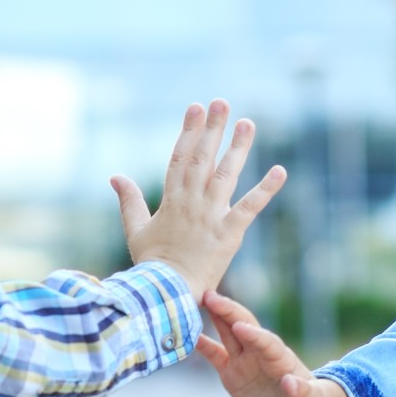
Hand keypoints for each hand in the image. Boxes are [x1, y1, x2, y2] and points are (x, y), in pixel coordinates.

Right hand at [112, 100, 284, 297]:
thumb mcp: (135, 230)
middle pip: (202, 158)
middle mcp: (191, 202)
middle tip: (221, 102)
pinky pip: (250, 207)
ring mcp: (211, 216)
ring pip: (226, 174)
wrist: (167, 294)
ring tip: (247, 123)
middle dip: (212, 128)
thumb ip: (129, 201)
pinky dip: (266, 189)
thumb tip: (116, 177)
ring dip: (238, 148)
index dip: (188, 130)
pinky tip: (280, 170)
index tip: (195, 108)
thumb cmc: (151, 266)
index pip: (179, 156)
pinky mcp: (229, 233)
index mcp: (171, 200)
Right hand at [193, 291, 351, 396]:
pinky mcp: (232, 372)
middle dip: (228, 311)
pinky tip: (184, 333)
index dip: (254, 335)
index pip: (267, 342)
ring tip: (196, 299)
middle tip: (210, 296)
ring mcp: (245, 360)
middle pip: (243, 326)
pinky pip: (214, 354)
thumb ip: (303, 393)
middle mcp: (260, 354)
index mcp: (281, 359)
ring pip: (226, 333)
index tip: (239, 326)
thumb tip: (291, 383)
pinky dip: (200, 344)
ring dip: (214, 316)